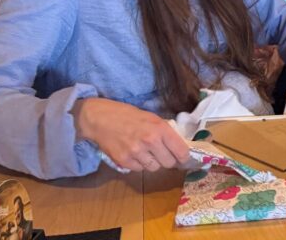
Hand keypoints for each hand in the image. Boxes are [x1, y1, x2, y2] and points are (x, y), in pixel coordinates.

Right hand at [73, 97, 188, 171]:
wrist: (101, 118)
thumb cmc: (128, 116)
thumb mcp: (152, 118)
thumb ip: (165, 132)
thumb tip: (179, 148)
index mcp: (160, 128)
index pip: (181, 151)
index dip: (184, 157)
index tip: (184, 158)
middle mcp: (150, 141)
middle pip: (169, 163)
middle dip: (168, 160)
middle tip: (162, 153)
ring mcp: (136, 152)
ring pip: (154, 168)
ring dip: (153, 163)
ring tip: (145, 152)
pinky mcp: (124, 161)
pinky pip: (139, 170)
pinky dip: (139, 164)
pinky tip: (134, 154)